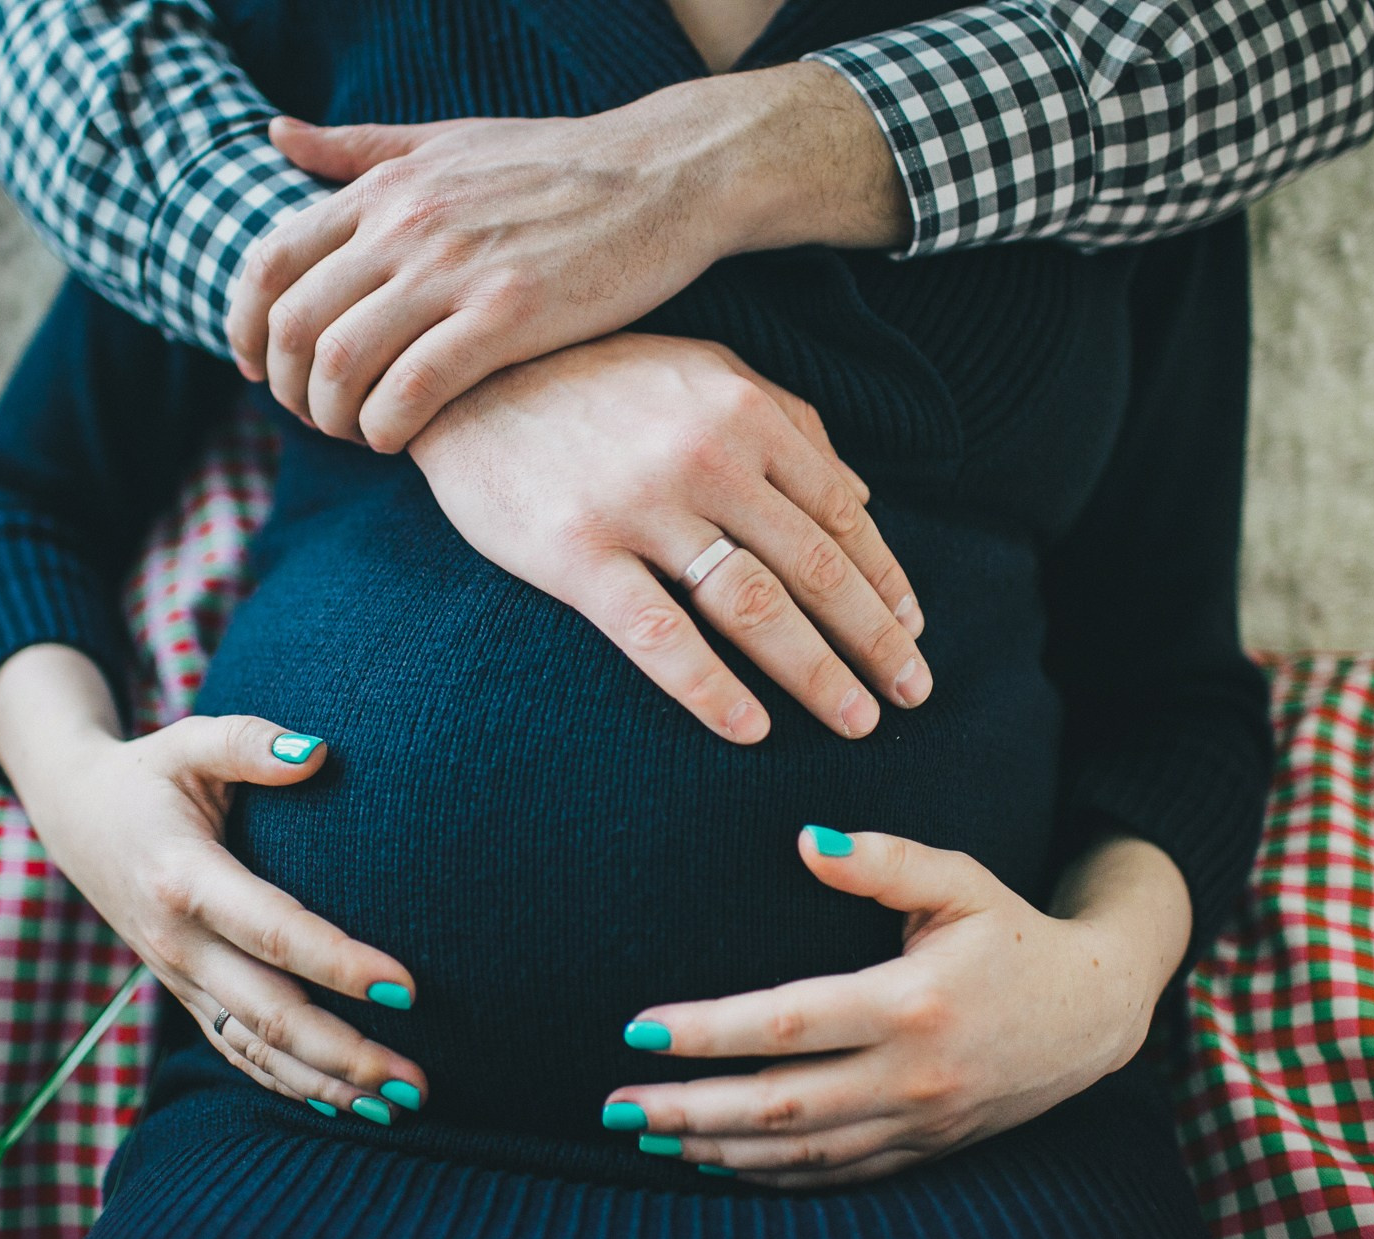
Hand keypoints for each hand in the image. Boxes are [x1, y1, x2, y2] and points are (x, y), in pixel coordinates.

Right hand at [0, 646, 427, 1119]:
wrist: (74, 817)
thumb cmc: (149, 774)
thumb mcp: (189, 740)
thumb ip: (249, 742)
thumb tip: (318, 752)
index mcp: (182, 876)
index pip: (272, 930)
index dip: (339, 963)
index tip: (407, 987)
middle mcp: (177, 941)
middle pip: (268, 1013)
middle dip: (345, 1053)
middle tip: (418, 1082)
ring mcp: (178, 977)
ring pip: (254, 1049)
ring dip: (325, 1084)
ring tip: (400, 1107)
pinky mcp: (185, 993)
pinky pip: (236, 1051)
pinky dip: (288, 1083)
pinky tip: (345, 1103)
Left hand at [227, 62, 906, 448]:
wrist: (666, 174)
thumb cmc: (558, 162)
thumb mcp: (446, 138)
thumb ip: (358, 148)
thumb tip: (275, 135)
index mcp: (384, 187)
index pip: (269, 263)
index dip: (246, 328)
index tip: (260, 372)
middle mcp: (405, 224)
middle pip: (293, 325)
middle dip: (287, 390)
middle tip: (315, 419)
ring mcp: (455, 270)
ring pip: (340, 364)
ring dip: (333, 419)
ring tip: (359, 435)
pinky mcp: (508, 315)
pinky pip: (410, 391)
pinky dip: (386, 429)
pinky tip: (400, 442)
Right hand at [409, 333, 929, 740]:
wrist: (459, 379)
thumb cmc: (592, 378)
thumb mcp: (700, 372)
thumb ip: (788, 422)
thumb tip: (864, 497)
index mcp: (744, 412)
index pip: (841, 515)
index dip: (887, 582)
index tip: (913, 633)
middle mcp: (706, 457)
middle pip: (814, 568)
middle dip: (874, 641)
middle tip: (910, 695)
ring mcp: (641, 506)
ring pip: (755, 606)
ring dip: (817, 673)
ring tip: (855, 721)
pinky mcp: (576, 553)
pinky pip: (659, 635)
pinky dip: (712, 689)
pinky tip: (750, 730)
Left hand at [604, 829, 1191, 1186]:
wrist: (1097, 1011)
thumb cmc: (1013, 931)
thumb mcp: (961, 880)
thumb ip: (884, 861)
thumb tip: (805, 841)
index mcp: (911, 1003)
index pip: (787, 1023)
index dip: (708, 1030)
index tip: (639, 1028)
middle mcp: (912, 1075)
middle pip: (780, 1103)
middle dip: (688, 1108)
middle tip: (614, 1106)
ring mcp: (919, 1122)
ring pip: (801, 1151)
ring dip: (718, 1150)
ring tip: (647, 1139)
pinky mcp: (926, 1149)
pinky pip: (837, 1175)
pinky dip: (772, 1176)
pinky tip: (719, 1164)